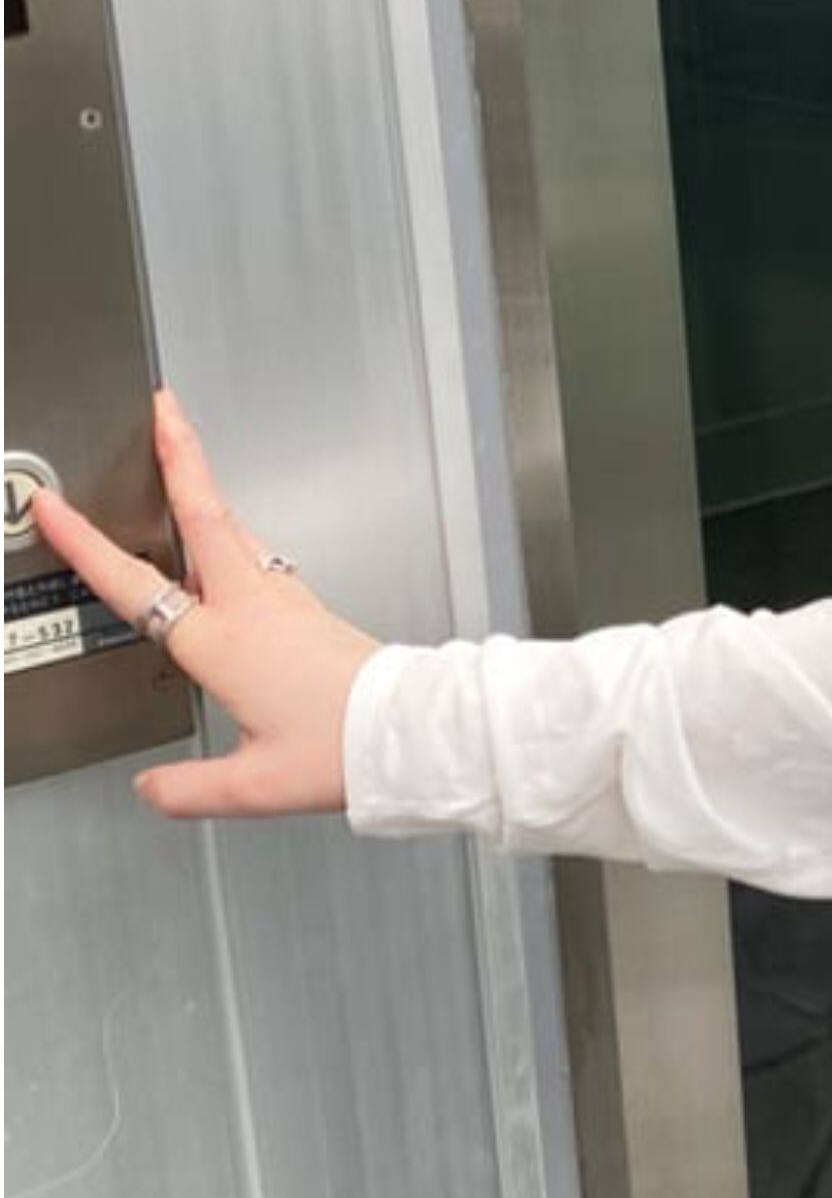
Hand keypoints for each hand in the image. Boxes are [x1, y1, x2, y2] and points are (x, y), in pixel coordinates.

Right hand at [26, 390, 381, 818]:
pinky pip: (255, 555)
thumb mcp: (252, 786)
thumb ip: (189, 789)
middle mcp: (252, 607)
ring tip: (183, 456)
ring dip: (203, 487)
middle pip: (205, 513)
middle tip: (161, 407)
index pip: (136, 583)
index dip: (86, 543)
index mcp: (221, 643)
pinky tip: (225, 541)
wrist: (411, 734)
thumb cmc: (343, 750)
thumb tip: (149, 789)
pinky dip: (228, 531)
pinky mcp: (308, 607)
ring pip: (233, 528)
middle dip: (179, 454)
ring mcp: (284, 600)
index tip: (53, 508)